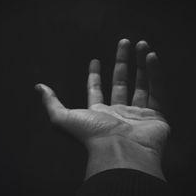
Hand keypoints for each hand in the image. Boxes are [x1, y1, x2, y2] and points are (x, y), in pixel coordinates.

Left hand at [35, 39, 169, 180]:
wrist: (120, 153)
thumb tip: (38, 87)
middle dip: (123, 62)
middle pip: (120, 82)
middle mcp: (118, 114)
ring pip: (141, 85)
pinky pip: (157, 91)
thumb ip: (51, 102)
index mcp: (98, 114)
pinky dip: (155, 73)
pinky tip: (150, 56)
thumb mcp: (63, 118)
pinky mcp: (157, 117)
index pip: (96, 90)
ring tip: (141, 44)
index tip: (94, 60)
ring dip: (141, 64)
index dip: (94, 75)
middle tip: (125, 42)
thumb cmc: (91, 136)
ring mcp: (138, 115)